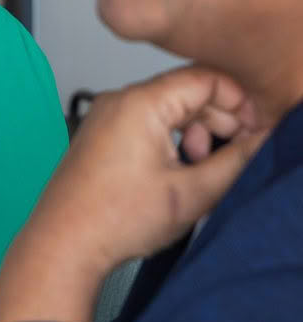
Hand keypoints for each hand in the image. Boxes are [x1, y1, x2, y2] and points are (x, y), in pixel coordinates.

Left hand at [37, 66, 266, 268]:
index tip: (253, 130)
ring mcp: (106, 114)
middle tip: (233, 152)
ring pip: (166, 105)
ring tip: (199, 164)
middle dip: (217, 118)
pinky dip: (169, 135)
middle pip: (185, 89)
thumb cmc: (116, 220)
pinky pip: (145, 119)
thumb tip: (258, 141)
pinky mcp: (99, 132)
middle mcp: (119, 99)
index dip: (238, 102)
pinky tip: (175, 167)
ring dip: (194, 129)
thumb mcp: (191, 193)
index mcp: (142, 103)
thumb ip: (234, 161)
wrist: (64, 243)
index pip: (205, 78)